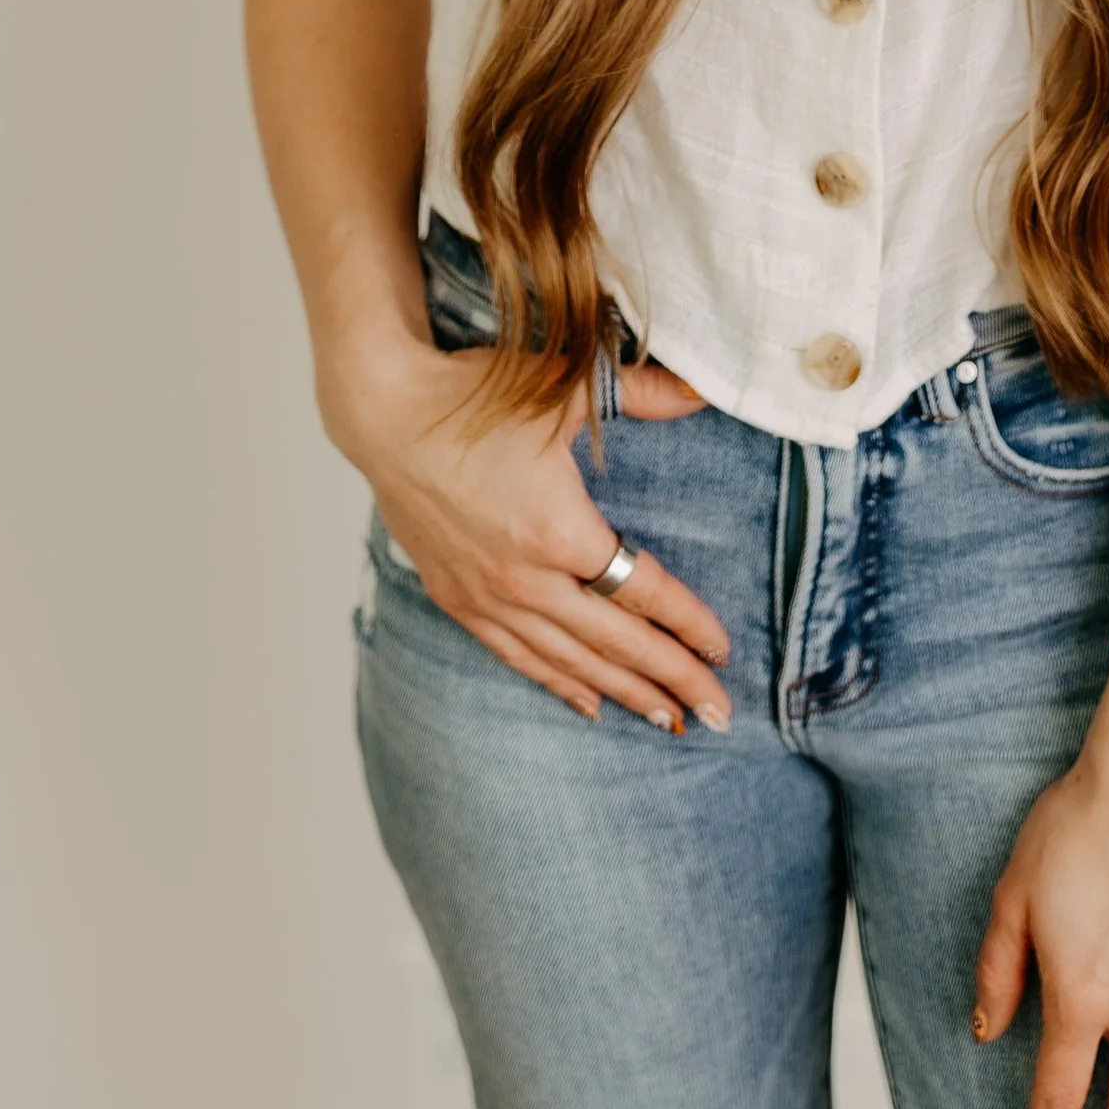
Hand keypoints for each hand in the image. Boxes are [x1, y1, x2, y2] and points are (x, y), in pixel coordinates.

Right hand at [358, 339, 732, 731]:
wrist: (385, 412)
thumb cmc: (476, 396)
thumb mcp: (566, 389)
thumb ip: (644, 394)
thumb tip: (705, 388)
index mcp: (559, 531)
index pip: (641, 591)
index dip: (687, 623)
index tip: (723, 651)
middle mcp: (526, 577)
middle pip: (614, 641)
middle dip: (672, 679)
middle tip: (718, 713)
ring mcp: (488, 595)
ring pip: (569, 660)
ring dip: (623, 693)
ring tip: (669, 721)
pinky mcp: (457, 599)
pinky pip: (518, 656)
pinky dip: (558, 684)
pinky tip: (590, 706)